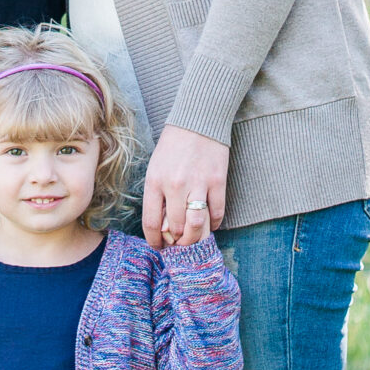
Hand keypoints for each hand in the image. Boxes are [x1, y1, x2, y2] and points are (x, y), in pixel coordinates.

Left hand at [141, 125, 229, 249]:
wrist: (198, 121)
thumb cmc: (173, 146)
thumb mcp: (155, 169)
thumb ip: (157, 196)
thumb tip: (164, 228)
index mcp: (155, 182)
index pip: (152, 223)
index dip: (155, 241)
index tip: (159, 247)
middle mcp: (175, 185)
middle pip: (176, 229)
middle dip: (177, 242)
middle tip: (178, 243)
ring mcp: (198, 184)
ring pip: (197, 225)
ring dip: (195, 238)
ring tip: (193, 238)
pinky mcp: (217, 182)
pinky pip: (217, 213)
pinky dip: (213, 224)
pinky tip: (210, 224)